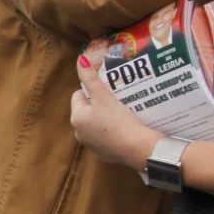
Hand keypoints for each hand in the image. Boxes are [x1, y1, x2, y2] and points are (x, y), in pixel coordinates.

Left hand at [70, 41, 156, 166]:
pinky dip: (111, 132)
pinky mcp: (102, 153)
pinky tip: (123, 128)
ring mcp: (90, 145)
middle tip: (115, 99)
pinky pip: (105, 137)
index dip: (93, 90)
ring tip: (121, 112)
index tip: (107, 91)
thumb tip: (80, 60)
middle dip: (99, 104)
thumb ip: (91, 78)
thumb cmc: (118, 121)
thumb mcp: (104, 96)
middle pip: (87, 110)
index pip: (79, 95)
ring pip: (96, 124)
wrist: (137, 148)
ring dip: (105, 118)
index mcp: (77, 118)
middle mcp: (79, 133)